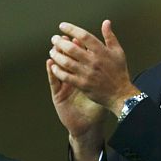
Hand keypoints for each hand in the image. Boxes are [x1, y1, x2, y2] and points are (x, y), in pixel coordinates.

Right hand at [47, 45, 106, 160]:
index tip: (78, 37)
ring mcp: (64, 86)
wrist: (89, 124)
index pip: (80, 56)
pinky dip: (52, 72)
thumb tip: (111, 55)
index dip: (79, 46)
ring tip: (55, 47)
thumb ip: (106, 72)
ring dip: (56, 57)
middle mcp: (72, 77)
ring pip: (58, 67)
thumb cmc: (97, 105)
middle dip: (65, 48)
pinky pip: (54, 82)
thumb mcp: (104, 86)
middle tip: (63, 38)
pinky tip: (50, 64)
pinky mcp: (58, 94)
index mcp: (83, 74)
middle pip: (67, 59)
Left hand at [48, 20, 139, 113]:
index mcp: (102, 51)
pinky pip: (66, 77)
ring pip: (67, 62)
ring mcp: (87, 73)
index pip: (84, 36)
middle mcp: (94, 61)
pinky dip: (58, 71)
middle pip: (72, 49)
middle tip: (54, 39)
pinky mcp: (83, 84)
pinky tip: (53, 66)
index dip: (71, 29)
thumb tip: (106, 22)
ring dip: (57, 55)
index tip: (62, 26)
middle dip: (60, 42)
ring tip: (52, 51)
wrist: (120, 94)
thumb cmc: (119, 72)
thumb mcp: (118, 52)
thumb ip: (110, 36)